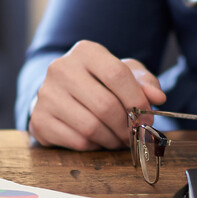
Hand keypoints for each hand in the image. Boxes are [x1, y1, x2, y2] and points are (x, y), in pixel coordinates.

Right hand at [29, 40, 166, 150]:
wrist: (59, 93)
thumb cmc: (97, 82)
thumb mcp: (124, 73)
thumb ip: (144, 82)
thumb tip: (157, 97)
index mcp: (85, 51)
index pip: (117, 75)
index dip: (137, 100)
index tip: (148, 117)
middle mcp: (61, 69)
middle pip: (105, 105)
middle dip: (126, 126)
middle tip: (134, 134)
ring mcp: (46, 95)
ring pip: (91, 127)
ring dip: (112, 139)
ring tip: (118, 139)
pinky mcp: (39, 120)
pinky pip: (77, 141)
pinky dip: (94, 146)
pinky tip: (98, 140)